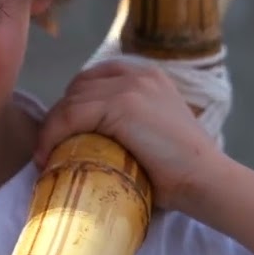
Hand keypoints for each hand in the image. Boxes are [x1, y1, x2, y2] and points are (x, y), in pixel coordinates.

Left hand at [35, 59, 225, 212]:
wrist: (207, 180)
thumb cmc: (181, 170)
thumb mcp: (152, 133)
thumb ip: (126, 123)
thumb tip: (86, 139)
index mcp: (147, 75)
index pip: (92, 78)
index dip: (72, 104)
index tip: (61, 133)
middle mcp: (138, 74)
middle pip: (77, 87)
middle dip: (60, 116)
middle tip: (49, 147)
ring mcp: (130, 87)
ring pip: (70, 102)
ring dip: (51, 130)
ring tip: (46, 157)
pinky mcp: (121, 105)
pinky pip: (71, 116)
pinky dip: (52, 136)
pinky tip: (47, 156)